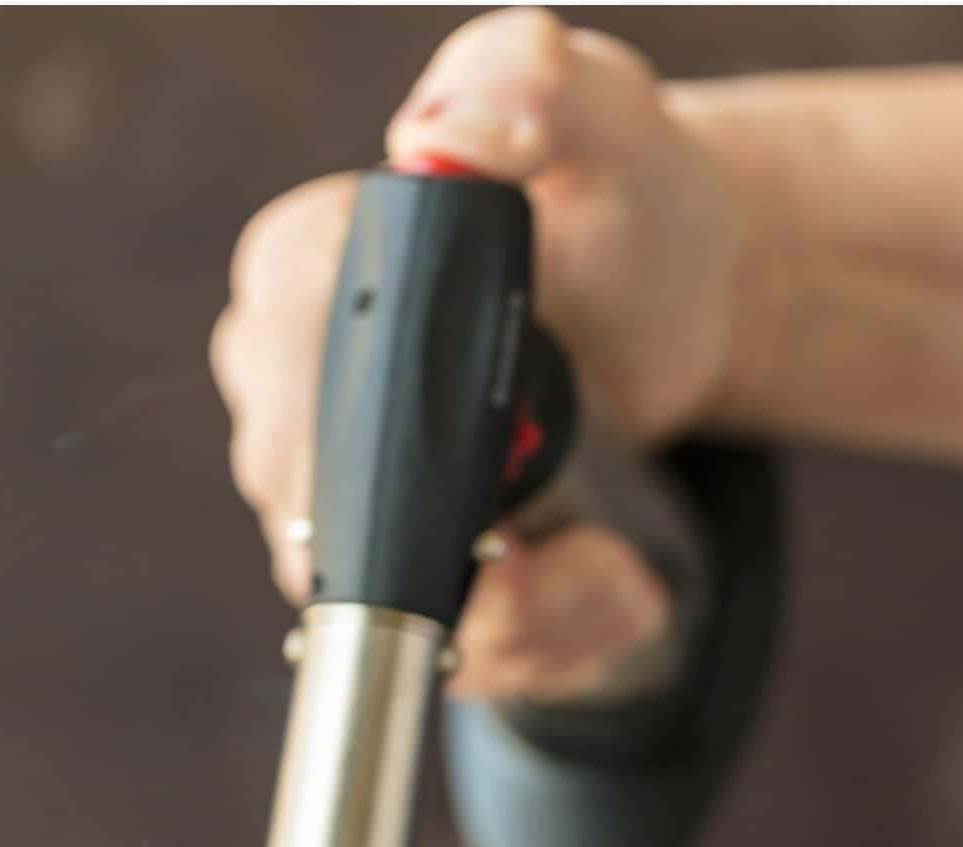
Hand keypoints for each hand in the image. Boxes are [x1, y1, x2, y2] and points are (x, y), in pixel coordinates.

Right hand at [209, 8, 756, 701]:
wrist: (685, 305)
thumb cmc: (627, 200)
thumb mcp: (602, 108)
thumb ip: (529, 81)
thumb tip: (449, 140)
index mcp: (297, 271)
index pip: (277, 373)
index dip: (362, 441)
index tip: (480, 468)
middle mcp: (282, 394)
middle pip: (312, 518)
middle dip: (451, 545)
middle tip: (568, 523)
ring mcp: (328, 497)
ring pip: (377, 607)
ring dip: (512, 611)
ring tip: (609, 562)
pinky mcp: (394, 574)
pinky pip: (443, 649)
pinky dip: (542, 638)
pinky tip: (607, 581)